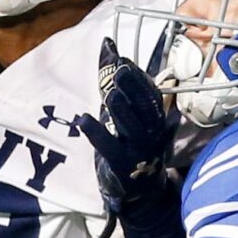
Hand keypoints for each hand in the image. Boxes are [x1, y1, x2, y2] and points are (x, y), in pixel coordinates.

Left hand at [73, 38, 179, 217]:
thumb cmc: (130, 144)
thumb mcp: (124, 110)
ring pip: (131, 128)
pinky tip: (83, 119)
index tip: (124, 61)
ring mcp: (137, 150)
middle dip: (133, 88)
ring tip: (109, 95)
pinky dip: (96, 133)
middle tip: (121, 69)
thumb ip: (113, 79)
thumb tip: (107, 43)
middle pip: (143, 108)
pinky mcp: (121, 166)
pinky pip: (109, 148)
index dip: (137, 77)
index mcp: (153, 118)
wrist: (140, 193)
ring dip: (120, 111)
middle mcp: (150, 132)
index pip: (149, 93)